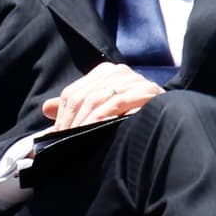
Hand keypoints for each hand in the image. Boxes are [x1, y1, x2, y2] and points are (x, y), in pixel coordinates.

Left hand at [42, 62, 163, 130]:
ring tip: (76, 141)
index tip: (54, 138)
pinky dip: (102, 118)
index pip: (72, 94)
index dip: (62, 118)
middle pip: (82, 97)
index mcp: (104, 73)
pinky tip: (96, 131)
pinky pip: (117, 103)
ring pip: (96, 100)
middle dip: (70, 123)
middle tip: (63, 143)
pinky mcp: (148, 92)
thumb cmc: (128, 120)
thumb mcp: (97, 111)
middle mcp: (119, 72)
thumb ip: (72, 107)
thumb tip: (46, 108)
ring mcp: (135, 80)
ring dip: (83, 123)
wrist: (170, 123)